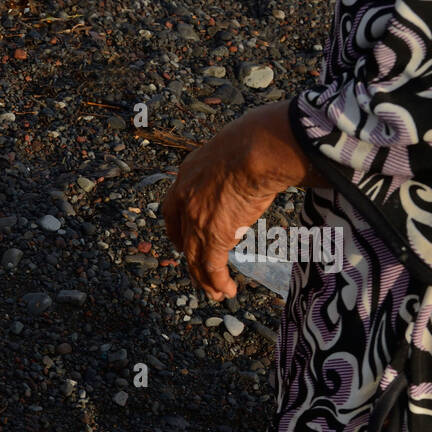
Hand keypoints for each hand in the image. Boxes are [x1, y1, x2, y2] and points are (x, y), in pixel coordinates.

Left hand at [162, 101, 317, 301]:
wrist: (259, 148)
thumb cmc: (259, 139)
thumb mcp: (234, 147)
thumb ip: (233, 164)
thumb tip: (258, 163)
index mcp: (187, 175)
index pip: (172, 209)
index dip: (178, 228)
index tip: (183, 241)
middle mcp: (185, 198)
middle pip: (181, 237)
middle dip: (190, 258)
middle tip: (198, 273)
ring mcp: (196, 219)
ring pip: (195, 257)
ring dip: (205, 278)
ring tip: (215, 293)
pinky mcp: (212, 235)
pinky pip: (212, 266)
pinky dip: (218, 282)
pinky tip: (227, 291)